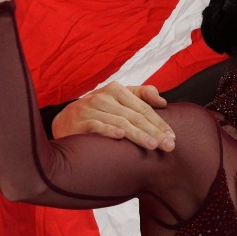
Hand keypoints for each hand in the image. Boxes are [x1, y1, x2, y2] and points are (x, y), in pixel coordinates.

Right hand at [52, 81, 175, 151]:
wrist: (64, 119)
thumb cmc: (98, 110)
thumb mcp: (119, 98)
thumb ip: (142, 95)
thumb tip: (163, 102)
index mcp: (117, 90)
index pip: (143, 108)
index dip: (159, 122)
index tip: (172, 136)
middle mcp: (104, 97)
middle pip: (135, 116)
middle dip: (155, 131)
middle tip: (169, 145)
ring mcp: (90, 109)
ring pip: (120, 122)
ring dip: (138, 135)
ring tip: (153, 145)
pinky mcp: (78, 122)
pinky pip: (96, 126)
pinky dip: (108, 131)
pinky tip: (121, 137)